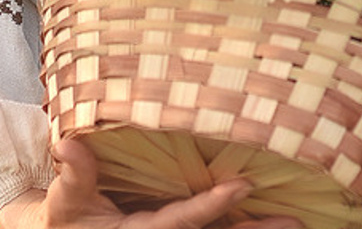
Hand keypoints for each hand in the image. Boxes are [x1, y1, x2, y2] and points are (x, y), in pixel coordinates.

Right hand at [0, 138, 301, 228]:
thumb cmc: (66, 217)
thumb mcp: (65, 199)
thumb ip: (75, 174)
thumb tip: (69, 142)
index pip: (183, 220)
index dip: (212, 205)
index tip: (243, 184)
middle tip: (295, 222)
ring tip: (296, 221)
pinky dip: (237, 224)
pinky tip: (264, 217)